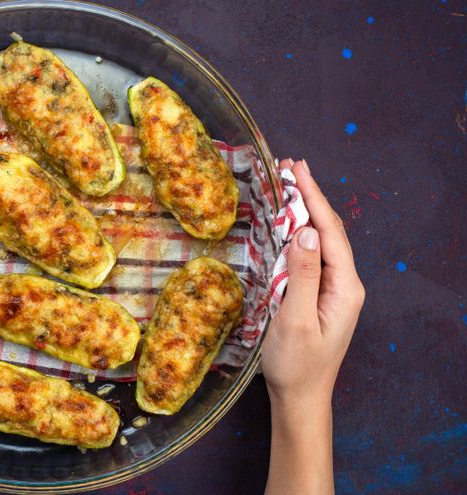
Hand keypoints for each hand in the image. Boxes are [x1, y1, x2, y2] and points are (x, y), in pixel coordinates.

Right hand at [262, 159, 364, 406]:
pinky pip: (310, 256)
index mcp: (344, 287)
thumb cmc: (296, 364)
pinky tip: (287, 223)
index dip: (313, 198)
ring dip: (304, 212)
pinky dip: (298, 233)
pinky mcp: (318, 296)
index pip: (328, 232)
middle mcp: (344, 284)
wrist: (300, 398)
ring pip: (320, 241)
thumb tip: (303, 231)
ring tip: (288, 185)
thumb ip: (302, 275)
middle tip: (289, 167)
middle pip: (328, 231)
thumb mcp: (296, 320)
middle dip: (311, 197)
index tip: (297, 169)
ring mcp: (332, 290)